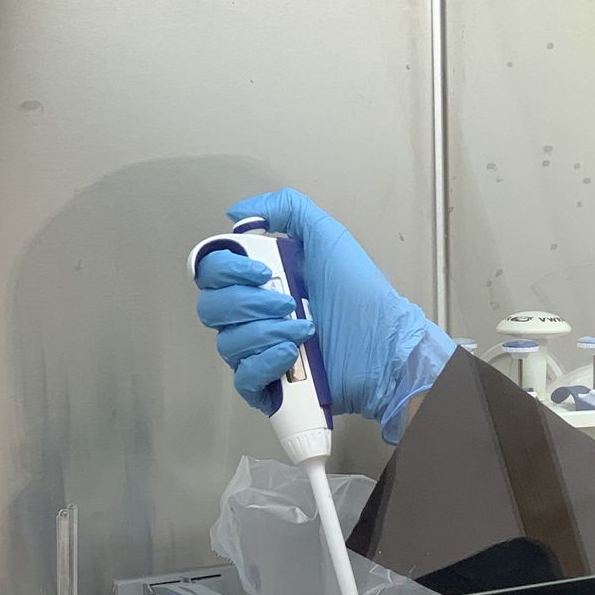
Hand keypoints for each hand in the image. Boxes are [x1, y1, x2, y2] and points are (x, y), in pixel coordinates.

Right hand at [193, 189, 452, 439]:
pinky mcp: (269, 385)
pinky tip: (290, 354)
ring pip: (227, 343)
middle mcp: (252, 315)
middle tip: (290, 303)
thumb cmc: (360, 293)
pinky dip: (263, 363)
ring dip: (266, 333)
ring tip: (305, 331)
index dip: (226, 270)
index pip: (210, 272)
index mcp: (259, 280)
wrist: (384, 341)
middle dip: (248, 303)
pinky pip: (242, 378)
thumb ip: (286, 209)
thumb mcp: (327, 236)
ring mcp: (258, 351)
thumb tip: (238, 212)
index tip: (262, 270)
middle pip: (211, 308)